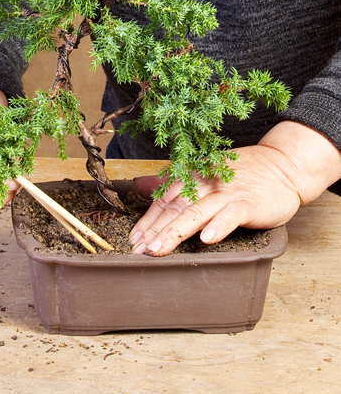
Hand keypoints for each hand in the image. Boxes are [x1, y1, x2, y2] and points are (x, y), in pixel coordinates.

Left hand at [129, 121, 340, 255]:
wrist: (284, 166)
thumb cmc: (243, 175)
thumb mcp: (206, 173)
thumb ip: (177, 184)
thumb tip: (142, 186)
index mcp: (194, 176)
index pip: (165, 199)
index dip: (148, 220)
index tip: (133, 239)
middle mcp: (206, 182)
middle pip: (175, 208)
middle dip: (154, 230)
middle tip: (138, 250)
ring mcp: (227, 192)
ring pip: (196, 212)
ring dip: (175, 231)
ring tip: (158, 249)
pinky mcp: (248, 202)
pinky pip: (231, 214)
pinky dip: (219, 225)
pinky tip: (207, 239)